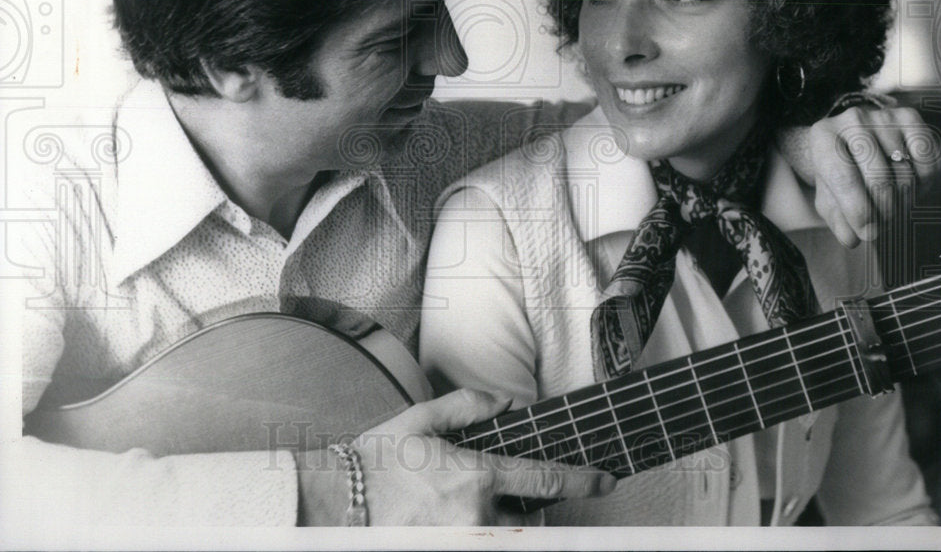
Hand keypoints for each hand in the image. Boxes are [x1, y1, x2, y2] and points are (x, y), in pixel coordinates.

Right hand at [297, 389, 614, 525]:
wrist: (334, 504)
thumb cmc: (374, 462)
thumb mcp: (419, 419)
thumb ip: (467, 407)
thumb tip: (503, 402)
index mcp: (475, 477)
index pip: (544, 480)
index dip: (582, 480)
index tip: (606, 479)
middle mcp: (476, 517)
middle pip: (529, 520)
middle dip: (529, 509)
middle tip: (506, 494)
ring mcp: (462, 542)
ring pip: (506, 538)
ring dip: (504, 525)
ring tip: (470, 504)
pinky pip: (480, 544)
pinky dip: (482, 533)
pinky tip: (458, 517)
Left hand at [807, 105, 940, 246]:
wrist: (855, 141)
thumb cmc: (840, 173)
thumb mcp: (830, 198)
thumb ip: (838, 219)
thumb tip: (853, 237)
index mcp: (823, 137)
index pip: (843, 178)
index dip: (858, 210)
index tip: (868, 233)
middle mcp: (851, 120)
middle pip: (877, 176)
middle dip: (884, 209)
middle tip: (884, 223)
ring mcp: (882, 117)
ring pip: (904, 170)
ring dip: (903, 199)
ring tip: (895, 206)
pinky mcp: (910, 117)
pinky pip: (926, 159)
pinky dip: (924, 182)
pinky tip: (912, 187)